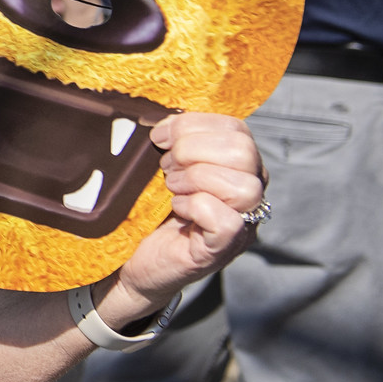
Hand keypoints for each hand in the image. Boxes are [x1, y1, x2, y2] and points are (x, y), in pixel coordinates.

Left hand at [105, 112, 265, 320]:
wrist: (132, 260)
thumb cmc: (148, 211)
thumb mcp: (162, 167)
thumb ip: (174, 142)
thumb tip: (162, 121)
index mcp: (237, 166)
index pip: (236, 129)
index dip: (193, 125)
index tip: (159, 138)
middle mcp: (250, 194)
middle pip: (244, 152)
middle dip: (193, 150)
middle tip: (166, 167)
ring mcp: (242, 224)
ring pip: (244, 186)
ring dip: (196, 179)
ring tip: (171, 188)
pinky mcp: (222, 249)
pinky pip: (227, 220)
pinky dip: (195, 207)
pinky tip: (176, 209)